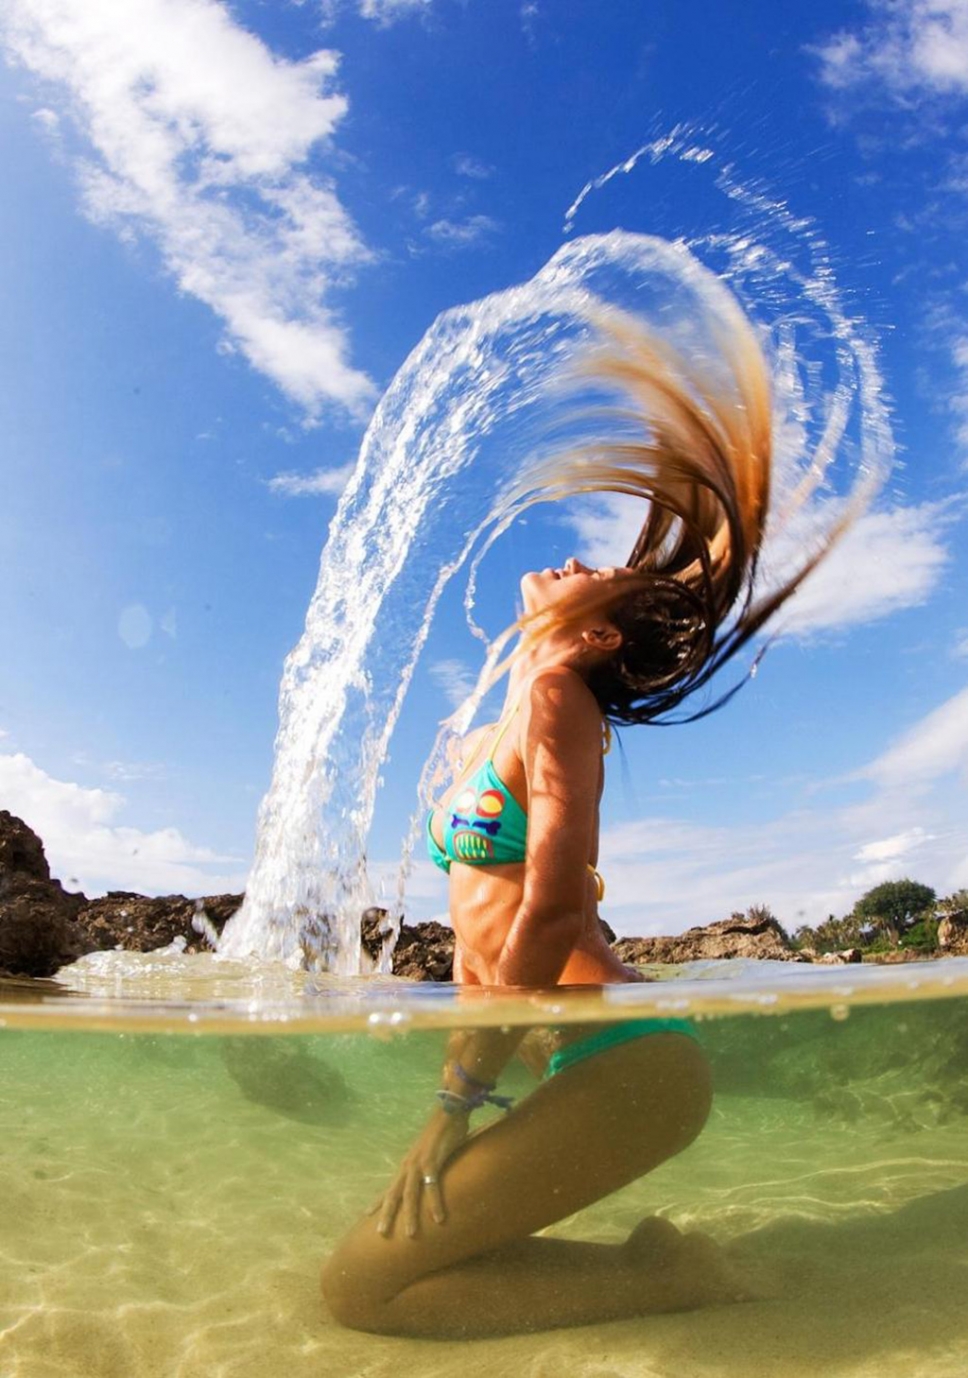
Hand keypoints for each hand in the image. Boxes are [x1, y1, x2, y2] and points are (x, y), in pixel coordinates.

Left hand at [369, 1107, 469, 1238]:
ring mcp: (419, 1163)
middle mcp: (408, 1165)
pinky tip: (438, 1218)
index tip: (366, 1215)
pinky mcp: (432, 1160)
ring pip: (411, 1194)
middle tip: (381, 1234)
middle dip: (387, 1214)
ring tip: (410, 1235)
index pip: (390, 1187)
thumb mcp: (430, 1154)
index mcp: (407, 1165)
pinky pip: (432, 1186)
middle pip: (394, 1194)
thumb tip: (431, 1179)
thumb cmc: (442, 1133)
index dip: (379, 1201)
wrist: (448, 1110)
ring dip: (410, 1215)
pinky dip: (434, 1203)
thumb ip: (428, 1168)